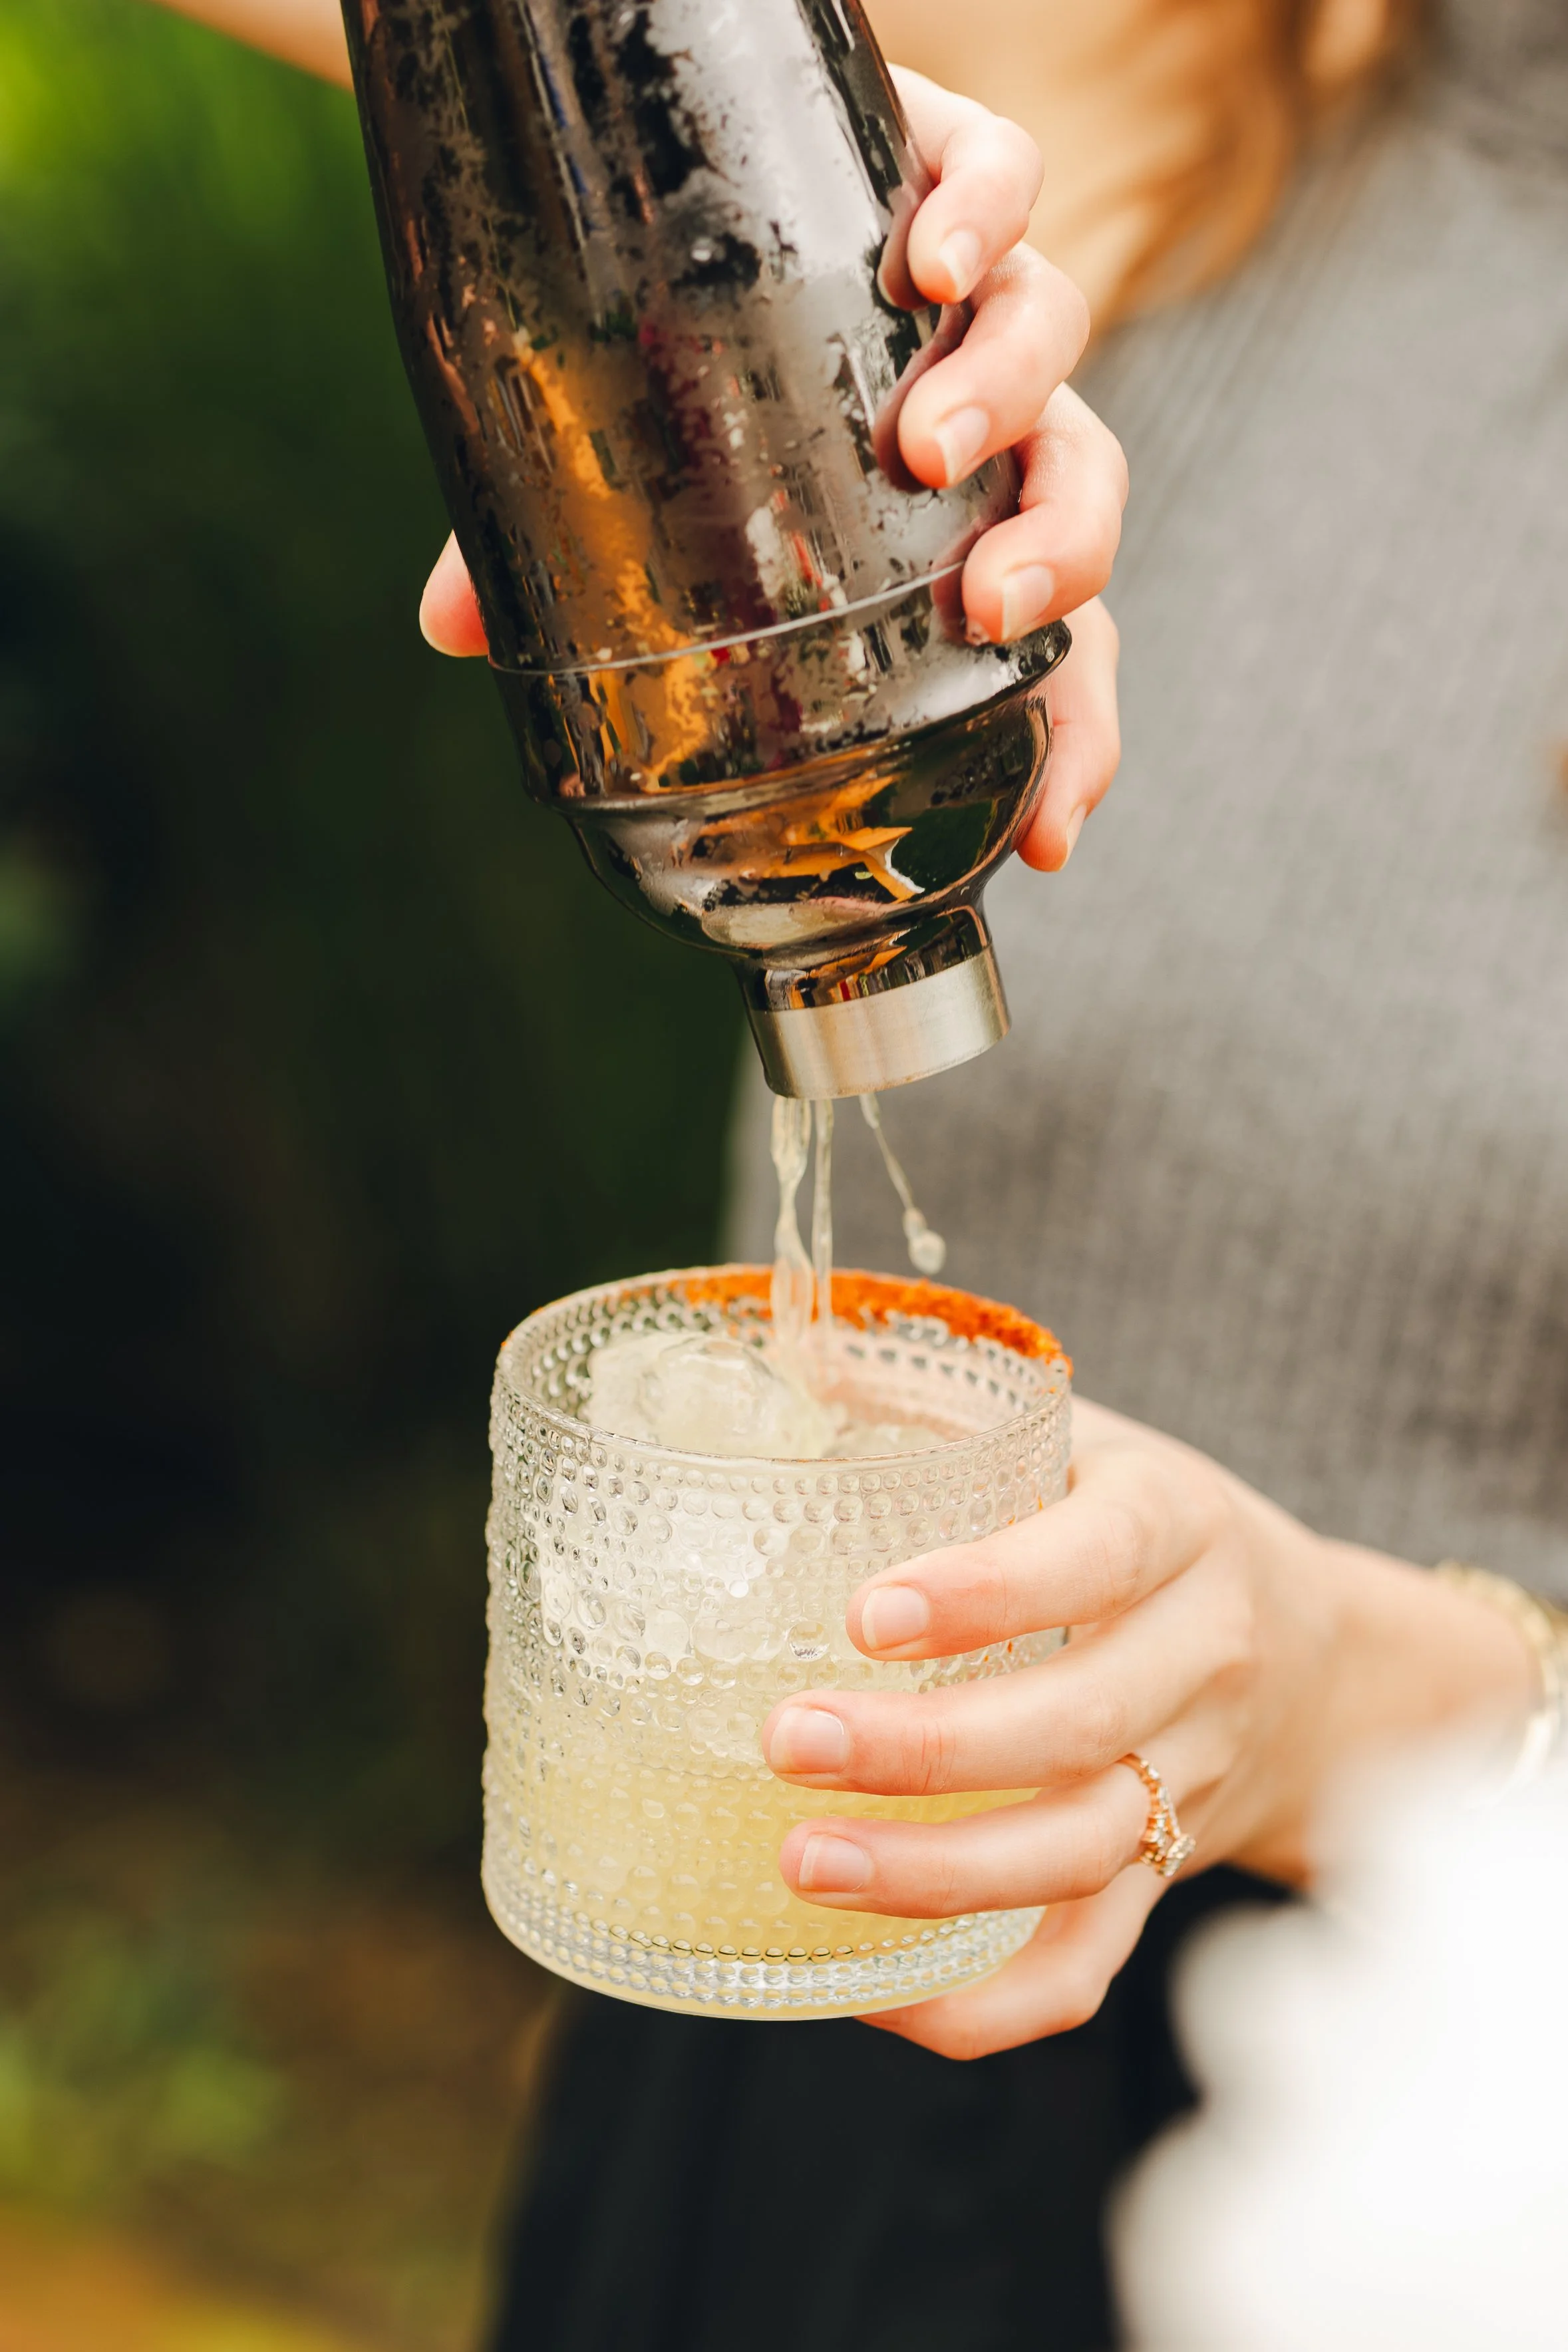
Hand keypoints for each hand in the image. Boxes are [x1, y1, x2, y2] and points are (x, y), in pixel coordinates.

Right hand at [421, 67, 1125, 872]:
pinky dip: (985, 211)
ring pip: (1057, 335)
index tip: (1046, 833)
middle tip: (984, 601)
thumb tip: (445, 632)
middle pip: (1085, 485)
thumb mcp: (616, 479)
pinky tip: (932, 262)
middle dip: (1059, 558)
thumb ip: (567, 566)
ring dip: (1010, 401)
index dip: (1068, 734)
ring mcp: (970, 278)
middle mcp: (990, 404)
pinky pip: (1001, 168)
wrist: (646, 158)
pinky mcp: (938, 145)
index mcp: (956, 517)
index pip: (1056, 637)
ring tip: (922, 446)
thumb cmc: (660, 360)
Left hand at [760, 1399, 1539, 2059]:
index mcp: (1176, 1524)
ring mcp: (1193, 1782)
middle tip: (785, 1738)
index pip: (1098, 1557)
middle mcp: (1204, 1660)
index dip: (990, 1591)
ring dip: (939, 1880)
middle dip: (928, 1749)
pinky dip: (982, 2000)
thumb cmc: (1140, 1524)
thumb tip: (789, 1349)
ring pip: (1082, 1855)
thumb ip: (946, 1403)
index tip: (867, 1614)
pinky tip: (864, 1986)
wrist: (1309, 1654)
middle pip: (1082, 1725)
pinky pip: (1088, 1964)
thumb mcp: (1076, 1438)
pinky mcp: (1164, 1876)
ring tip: (801, 1864)